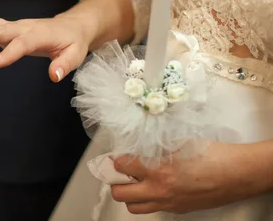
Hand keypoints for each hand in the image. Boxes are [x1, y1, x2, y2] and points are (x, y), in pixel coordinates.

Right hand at [0, 8, 92, 82]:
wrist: (72, 26)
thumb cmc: (73, 42)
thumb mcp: (76, 55)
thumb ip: (64, 65)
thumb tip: (54, 76)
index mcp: (39, 35)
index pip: (22, 45)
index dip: (8, 54)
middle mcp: (23, 27)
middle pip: (0, 30)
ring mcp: (15, 26)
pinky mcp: (8, 27)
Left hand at [111, 142, 261, 214]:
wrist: (237, 174)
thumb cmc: (213, 155)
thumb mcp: (179, 141)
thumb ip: (156, 144)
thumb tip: (138, 143)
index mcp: (158, 169)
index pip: (122, 166)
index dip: (117, 159)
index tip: (118, 155)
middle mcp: (160, 190)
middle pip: (120, 193)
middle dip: (115, 181)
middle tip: (120, 172)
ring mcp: (168, 203)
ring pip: (133, 207)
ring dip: (129, 195)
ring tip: (134, 182)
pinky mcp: (178, 210)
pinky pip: (153, 209)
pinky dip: (148, 199)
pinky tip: (154, 187)